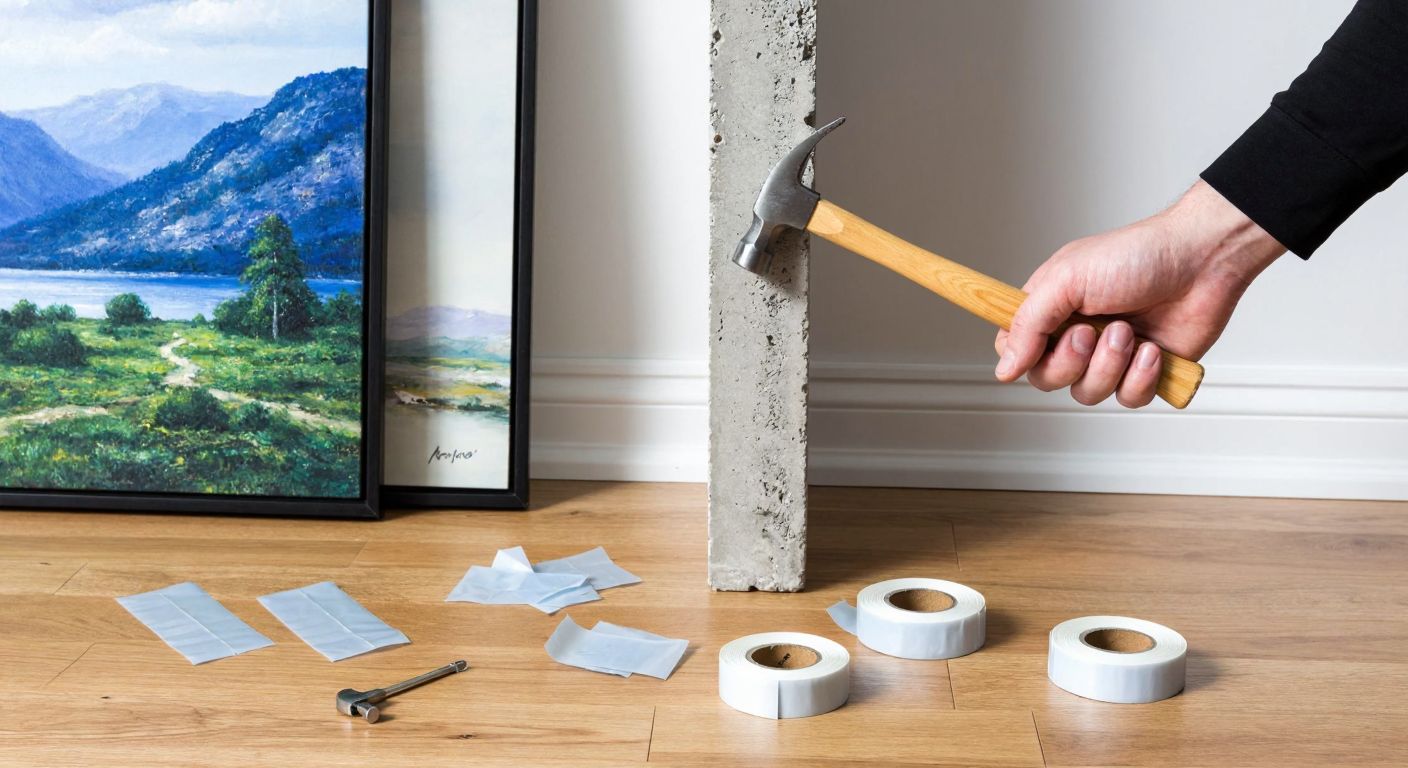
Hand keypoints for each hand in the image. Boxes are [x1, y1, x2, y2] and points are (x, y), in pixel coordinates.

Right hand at [994, 181, 1285, 406]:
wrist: (1203, 261)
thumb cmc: (1137, 256)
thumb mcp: (1067, 280)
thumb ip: (1027, 325)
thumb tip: (1003, 369)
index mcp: (1050, 309)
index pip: (1013, 349)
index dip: (1021, 356)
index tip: (1039, 346)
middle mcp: (1076, 335)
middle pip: (1047, 379)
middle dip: (1072, 361)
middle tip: (1091, 332)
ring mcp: (1109, 356)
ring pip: (1087, 393)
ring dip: (1110, 365)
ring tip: (1131, 332)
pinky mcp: (1143, 372)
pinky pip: (1127, 399)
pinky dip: (1141, 377)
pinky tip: (1153, 349)